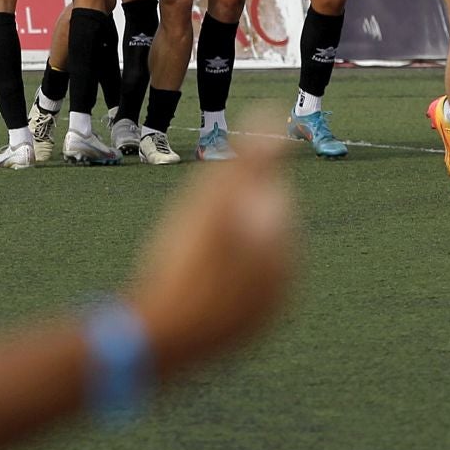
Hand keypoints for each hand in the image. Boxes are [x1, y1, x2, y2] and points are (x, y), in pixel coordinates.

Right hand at [127, 118, 292, 368]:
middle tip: (186, 235)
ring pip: (243, 260)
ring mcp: (268, 310)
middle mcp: (287, 278)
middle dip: (227, 220)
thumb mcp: (214, 197)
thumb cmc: (187, 262)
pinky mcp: (246, 334)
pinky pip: (234, 293)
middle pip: (254, 227)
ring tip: (184, 259)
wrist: (162, 339)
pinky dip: (215, 282)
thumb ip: (249, 156)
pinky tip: (187, 284)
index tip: (196, 206)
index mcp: (286, 240)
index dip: (226, 189)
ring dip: (220, 251)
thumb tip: (277, 110)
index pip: (264, 191)